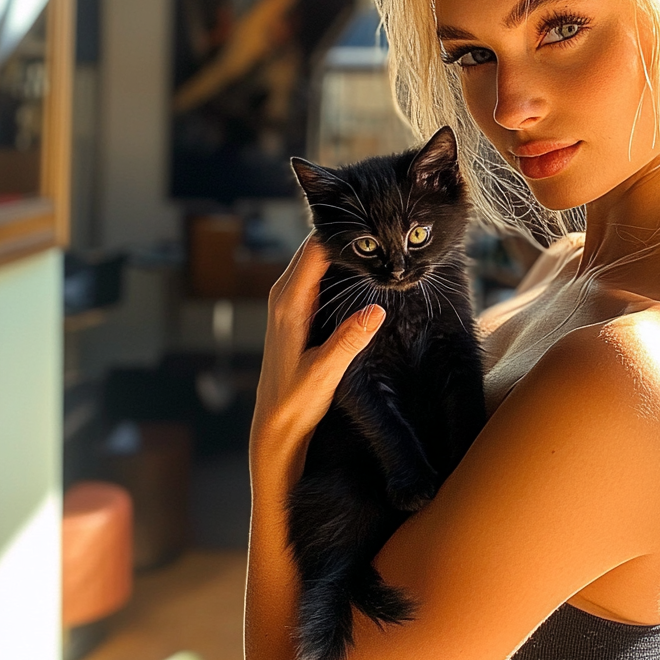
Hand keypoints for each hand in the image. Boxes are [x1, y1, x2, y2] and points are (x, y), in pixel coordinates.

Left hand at [250, 235, 385, 473]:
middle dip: (346, 239)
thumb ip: (350, 339)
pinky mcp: (298, 309)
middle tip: (383, 238)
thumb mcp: (326, 371)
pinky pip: (318, 275)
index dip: (342, 237)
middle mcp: (284, 295)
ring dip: (343, 252)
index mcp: (288, 304)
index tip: (374, 235)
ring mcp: (289, 301)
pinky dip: (339, 268)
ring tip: (379, 249)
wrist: (276, 424)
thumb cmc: (295, 400)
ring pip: (317, 259)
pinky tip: (363, 272)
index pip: (315, 250)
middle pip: (316, 247)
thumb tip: (377, 310)